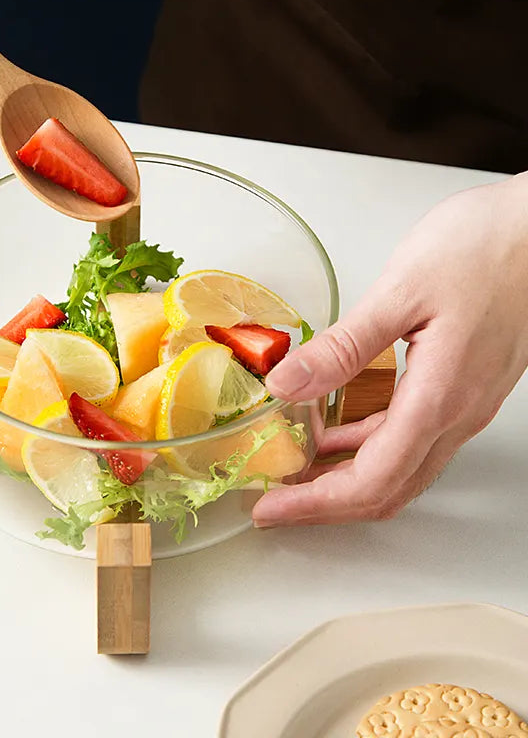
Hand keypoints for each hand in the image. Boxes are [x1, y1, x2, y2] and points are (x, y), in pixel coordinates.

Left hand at [253, 171, 527, 527]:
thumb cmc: (486, 248)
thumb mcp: (401, 292)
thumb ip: (343, 347)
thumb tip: (287, 385)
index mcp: (439, 398)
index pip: (371, 480)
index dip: (316, 503)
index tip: (272, 509)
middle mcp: (456, 414)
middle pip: (387, 489)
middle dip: (325, 504)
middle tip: (274, 502)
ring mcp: (464, 404)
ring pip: (400, 469)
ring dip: (344, 479)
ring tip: (294, 471)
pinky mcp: (462, 387)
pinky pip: (410, 439)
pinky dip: (367, 448)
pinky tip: (335, 432)